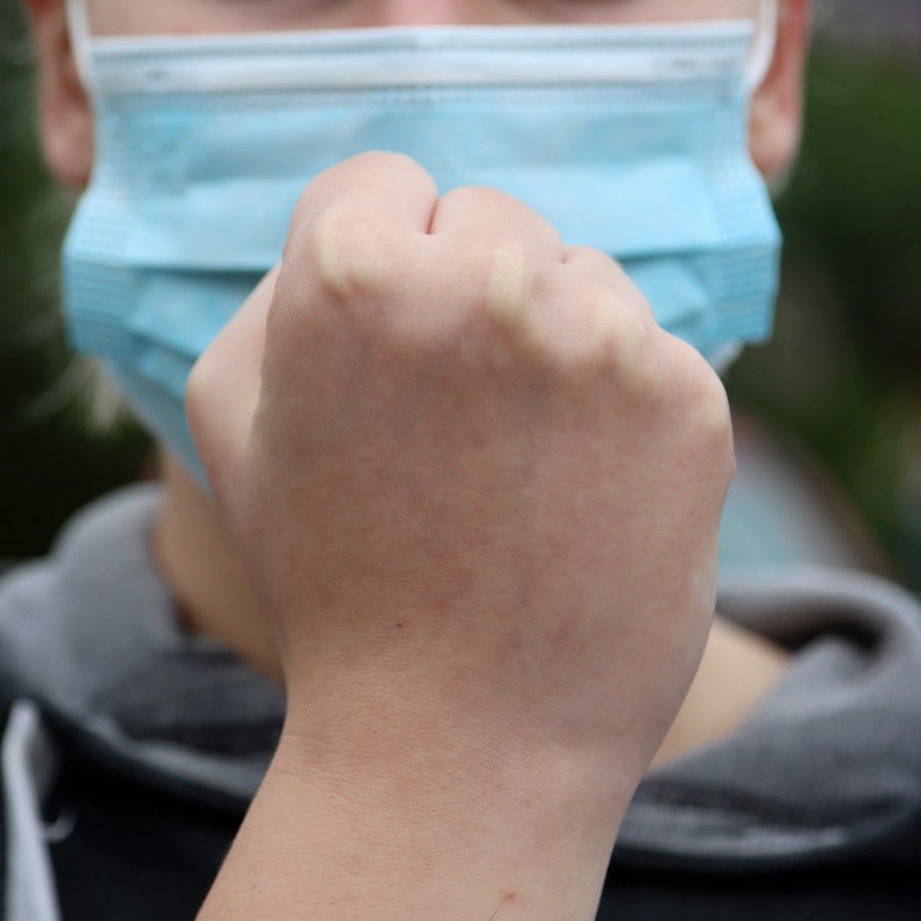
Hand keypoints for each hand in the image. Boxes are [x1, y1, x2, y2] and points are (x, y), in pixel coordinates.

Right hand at [187, 152, 733, 810]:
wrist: (459, 739)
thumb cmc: (331, 583)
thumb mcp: (232, 426)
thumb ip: (276, 290)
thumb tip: (363, 223)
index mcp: (350, 271)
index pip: (381, 181)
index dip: (375, 264)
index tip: (381, 349)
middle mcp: (486, 279)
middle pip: (487, 216)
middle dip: (464, 293)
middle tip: (447, 422)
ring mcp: (601, 337)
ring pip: (577, 276)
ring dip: (548, 343)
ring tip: (512, 467)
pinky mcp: (689, 396)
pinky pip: (647, 348)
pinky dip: (618, 403)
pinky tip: (579, 491)